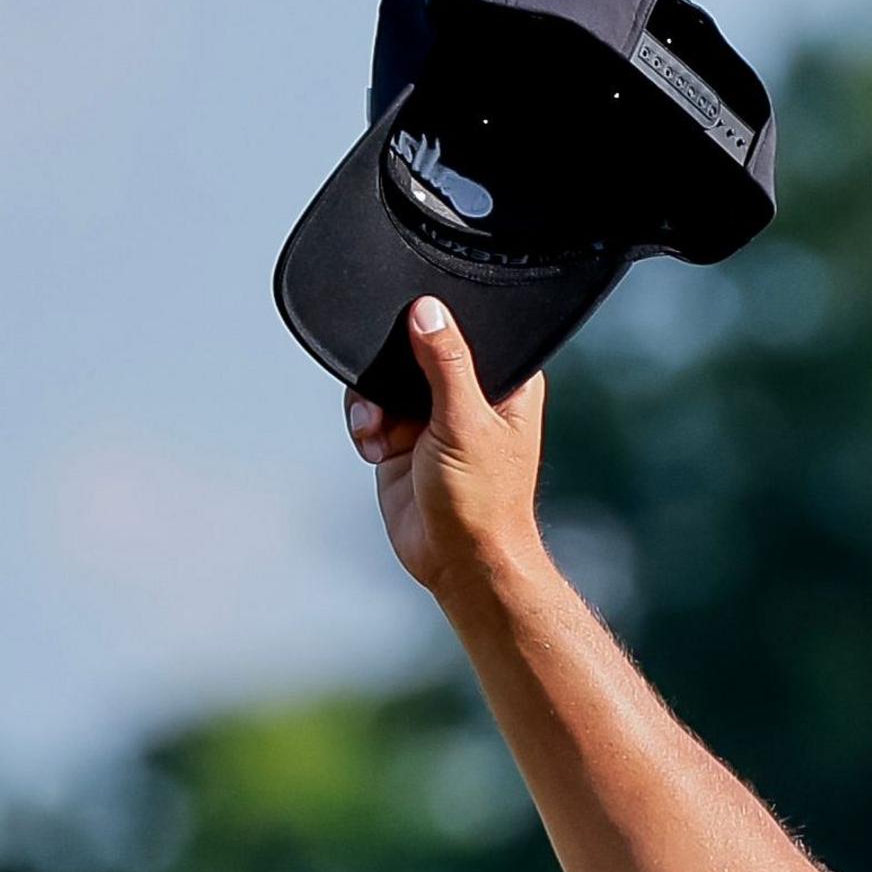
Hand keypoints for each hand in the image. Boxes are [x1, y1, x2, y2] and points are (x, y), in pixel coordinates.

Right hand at [346, 296, 549, 596]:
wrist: (457, 561)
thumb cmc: (482, 501)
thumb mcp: (465, 423)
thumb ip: (446, 365)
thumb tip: (428, 311)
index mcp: (505, 381)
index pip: (466, 330)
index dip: (433, 327)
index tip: (407, 331)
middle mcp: (470, 394)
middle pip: (416, 351)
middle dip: (391, 370)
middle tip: (386, 395)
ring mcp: (434, 417)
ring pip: (387, 381)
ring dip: (372, 404)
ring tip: (379, 433)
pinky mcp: (404, 440)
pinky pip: (371, 413)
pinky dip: (365, 427)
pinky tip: (376, 450)